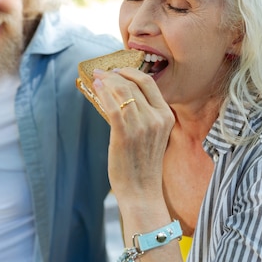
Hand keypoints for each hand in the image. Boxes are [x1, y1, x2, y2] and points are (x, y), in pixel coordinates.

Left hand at [93, 68, 174, 200]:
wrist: (141, 191)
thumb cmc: (143, 164)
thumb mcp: (153, 135)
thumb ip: (145, 115)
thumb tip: (123, 95)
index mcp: (166, 116)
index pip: (149, 83)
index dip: (131, 72)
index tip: (118, 70)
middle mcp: (156, 119)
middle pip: (133, 85)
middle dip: (115, 74)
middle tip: (103, 72)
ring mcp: (141, 127)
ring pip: (122, 92)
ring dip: (107, 81)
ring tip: (97, 77)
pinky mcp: (124, 135)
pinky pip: (113, 106)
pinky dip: (103, 93)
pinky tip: (96, 87)